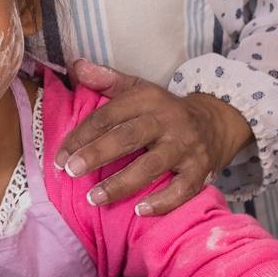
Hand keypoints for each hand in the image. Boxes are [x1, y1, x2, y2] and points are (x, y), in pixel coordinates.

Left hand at [54, 59, 252, 214]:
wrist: (217, 121)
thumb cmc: (165, 108)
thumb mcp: (138, 88)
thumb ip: (106, 79)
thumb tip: (75, 66)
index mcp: (147, 99)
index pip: (109, 115)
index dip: (82, 135)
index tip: (60, 157)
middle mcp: (167, 121)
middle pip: (129, 137)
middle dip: (98, 154)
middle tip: (71, 171)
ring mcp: (185, 146)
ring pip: (152, 165)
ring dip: (122, 183)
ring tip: (94, 198)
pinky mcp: (201, 170)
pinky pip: (183, 189)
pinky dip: (163, 202)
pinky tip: (140, 210)